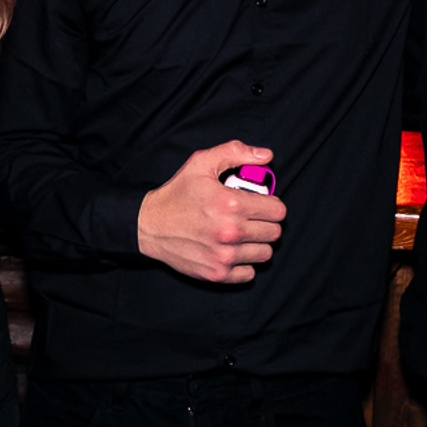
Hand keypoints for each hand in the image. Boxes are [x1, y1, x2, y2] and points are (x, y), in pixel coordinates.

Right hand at [137, 141, 285, 283]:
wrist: (149, 225)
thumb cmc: (177, 194)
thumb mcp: (202, 163)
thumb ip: (235, 152)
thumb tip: (266, 156)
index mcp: (231, 204)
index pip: (278, 211)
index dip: (272, 205)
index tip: (262, 205)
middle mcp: (231, 232)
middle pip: (274, 233)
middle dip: (266, 223)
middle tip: (251, 218)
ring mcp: (224, 256)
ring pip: (265, 254)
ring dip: (257, 244)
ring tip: (242, 235)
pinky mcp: (217, 274)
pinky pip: (249, 273)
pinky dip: (244, 264)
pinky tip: (232, 251)